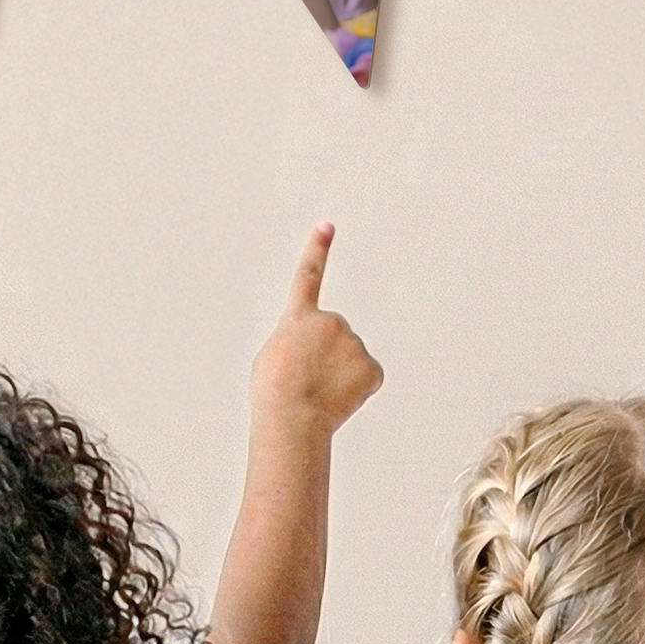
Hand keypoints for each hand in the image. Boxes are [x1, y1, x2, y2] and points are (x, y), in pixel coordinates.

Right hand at [251, 223, 381, 436]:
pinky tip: (338, 400)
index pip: (308, 276)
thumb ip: (297, 342)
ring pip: (350, 358)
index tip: (327, 226)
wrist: (292, 417)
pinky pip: (366, 378)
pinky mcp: (372, 368)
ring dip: (337, 375)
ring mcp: (354, 342)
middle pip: (333, 337)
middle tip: (306, 381)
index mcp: (299, 317)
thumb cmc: (273, 393)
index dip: (317, 250)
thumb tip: (317, 354)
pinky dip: (355, 391)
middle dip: (325, 356)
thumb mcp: (272, 357)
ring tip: (318, 393)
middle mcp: (331, 321)